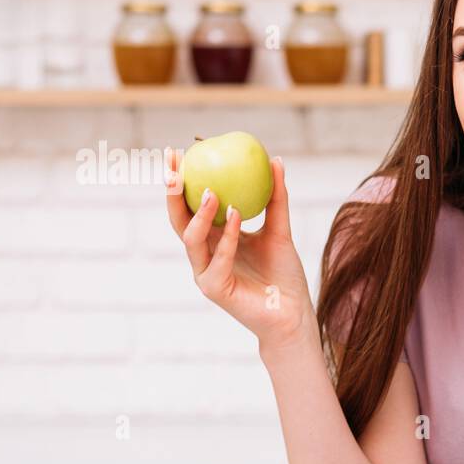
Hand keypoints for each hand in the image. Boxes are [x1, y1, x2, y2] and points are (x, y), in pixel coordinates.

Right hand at [165, 147, 315, 351]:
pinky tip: (237, 215)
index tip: (179, 151)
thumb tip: (275, 160)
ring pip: (191, 239)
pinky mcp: (215, 290)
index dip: (179, 180)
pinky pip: (217, 260)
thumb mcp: (280, 229)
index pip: (188, 205)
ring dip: (199, 213)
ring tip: (211, 191)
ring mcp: (206, 273)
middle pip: (177, 219)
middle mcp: (204, 254)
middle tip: (175, 164)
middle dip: (171, 191)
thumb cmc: (283, 274)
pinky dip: (227, 237)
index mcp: (214, 238)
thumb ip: (276, 198)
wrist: (293, 312)